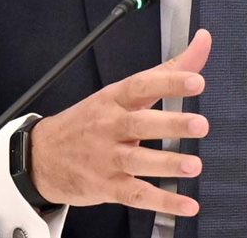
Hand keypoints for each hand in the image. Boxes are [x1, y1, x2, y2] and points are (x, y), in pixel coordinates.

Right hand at [29, 29, 211, 216]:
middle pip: (140, 124)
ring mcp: (107, 158)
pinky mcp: (107, 187)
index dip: (168, 83)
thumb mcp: (120, 92)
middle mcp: (110, 127)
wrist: (42, 156)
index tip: (196, 81)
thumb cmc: (90, 120)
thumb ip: (167, 71)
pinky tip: (186, 205)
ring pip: (137, 161)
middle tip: (200, 125)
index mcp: (113, 99)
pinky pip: (136, 195)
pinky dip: (162, 202)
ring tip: (194, 166)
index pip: (141, 86)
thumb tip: (203, 41)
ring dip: (167, 164)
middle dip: (171, 124)